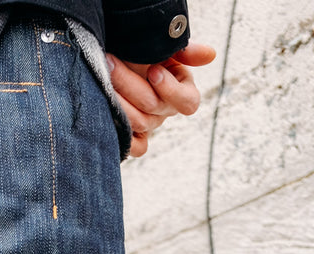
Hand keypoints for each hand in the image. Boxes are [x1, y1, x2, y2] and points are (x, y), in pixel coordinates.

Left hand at [106, 42, 215, 157]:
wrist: (120, 58)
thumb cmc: (144, 51)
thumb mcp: (165, 47)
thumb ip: (185, 51)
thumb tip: (210, 55)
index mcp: (182, 90)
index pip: (188, 102)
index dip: (170, 89)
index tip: (153, 70)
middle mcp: (167, 110)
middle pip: (153, 106)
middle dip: (130, 83)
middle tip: (111, 62)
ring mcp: (151, 125)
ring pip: (140, 122)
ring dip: (120, 101)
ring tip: (103, 79)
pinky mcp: (135, 137)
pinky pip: (137, 147)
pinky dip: (127, 138)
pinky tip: (110, 118)